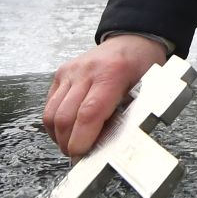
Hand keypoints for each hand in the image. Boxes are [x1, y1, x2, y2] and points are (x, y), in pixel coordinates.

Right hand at [43, 34, 167, 156]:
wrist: (131, 41)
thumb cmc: (141, 67)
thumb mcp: (147, 91)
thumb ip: (130, 117)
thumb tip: (111, 147)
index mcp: (111, 74)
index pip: (89, 113)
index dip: (82, 140)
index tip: (83, 156)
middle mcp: (86, 71)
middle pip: (65, 117)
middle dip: (69, 144)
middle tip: (79, 156)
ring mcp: (70, 72)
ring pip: (51, 114)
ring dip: (59, 136)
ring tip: (73, 144)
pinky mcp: (60, 74)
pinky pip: (49, 105)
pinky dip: (54, 124)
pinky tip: (68, 130)